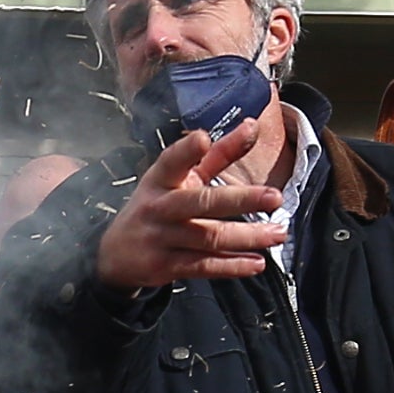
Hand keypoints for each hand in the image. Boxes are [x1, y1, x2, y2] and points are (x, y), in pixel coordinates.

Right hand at [92, 111, 297, 289]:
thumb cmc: (157, 207)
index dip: (186, 150)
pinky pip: (203, 266)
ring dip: (247, 237)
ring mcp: (161, 238)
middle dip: (240, 199)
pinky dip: (231, 266)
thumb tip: (252, 126)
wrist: (116, 255)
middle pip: (200, 202)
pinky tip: (256, 263)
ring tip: (278, 233)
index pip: (172, 161)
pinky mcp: (165, 266)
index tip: (203, 139)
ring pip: (208, 237)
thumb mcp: (179, 178)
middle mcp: (159, 207)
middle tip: (274, 197)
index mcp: (160, 179)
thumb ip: (218, 154)